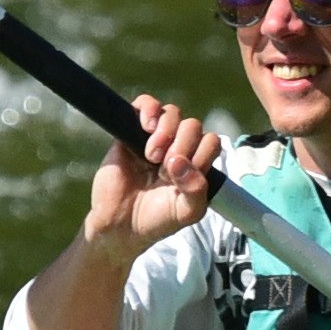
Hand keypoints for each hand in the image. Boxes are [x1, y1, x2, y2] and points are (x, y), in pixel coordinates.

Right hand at [83, 95, 219, 253]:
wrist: (119, 225)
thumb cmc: (156, 219)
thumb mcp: (187, 212)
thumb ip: (197, 190)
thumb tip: (183, 163)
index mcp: (195, 163)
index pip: (210, 142)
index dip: (200, 155)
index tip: (181, 178)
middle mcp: (178, 147)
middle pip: (192, 126)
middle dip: (182, 146)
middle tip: (164, 170)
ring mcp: (154, 138)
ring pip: (172, 113)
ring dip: (166, 133)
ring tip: (152, 156)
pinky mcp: (130, 131)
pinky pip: (146, 104)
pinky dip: (149, 109)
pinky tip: (146, 128)